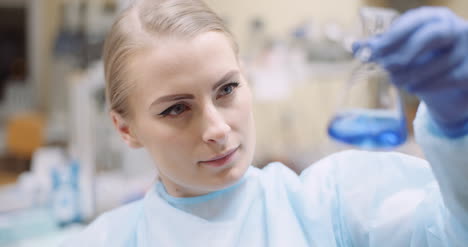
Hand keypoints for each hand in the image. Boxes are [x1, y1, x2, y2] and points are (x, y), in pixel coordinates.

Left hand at [354, 7, 467, 136]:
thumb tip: (354, 45)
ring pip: (440, 61)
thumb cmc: (421, 61)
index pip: (414, 21)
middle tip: (384, 68)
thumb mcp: (400, 51)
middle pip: (432, 35)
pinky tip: (414, 88)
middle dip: (405, 53)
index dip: (392, 36)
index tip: (372, 52)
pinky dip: (428, 85)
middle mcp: (455, 28)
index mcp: (433, 18)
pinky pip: (449, 78)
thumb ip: (380, 47)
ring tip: (397, 81)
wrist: (450, 83)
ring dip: (413, 74)